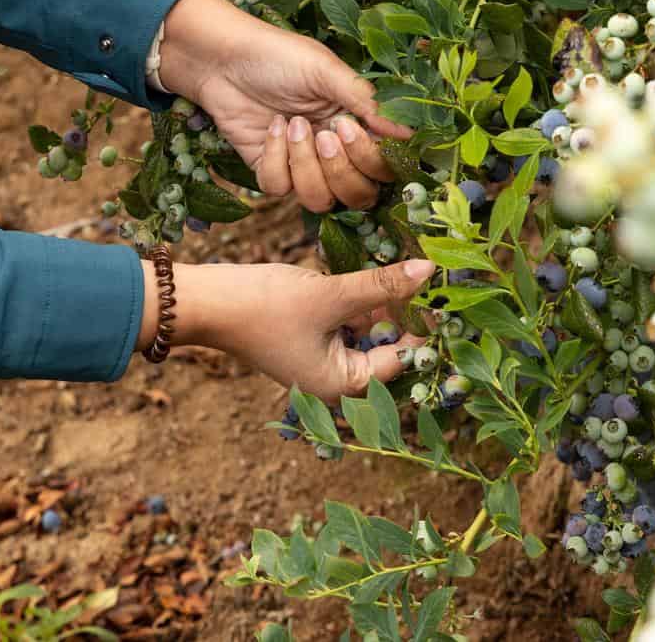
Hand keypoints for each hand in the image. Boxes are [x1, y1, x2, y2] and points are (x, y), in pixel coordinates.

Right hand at [137, 256, 434, 401]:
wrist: (206, 302)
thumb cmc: (265, 307)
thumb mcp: (331, 294)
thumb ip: (382, 286)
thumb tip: (429, 271)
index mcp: (344, 385)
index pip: (403, 358)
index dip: (425, 325)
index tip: (447, 291)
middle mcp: (336, 380)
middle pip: (389, 347)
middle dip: (407, 314)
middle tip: (431, 275)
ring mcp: (322, 358)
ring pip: (370, 331)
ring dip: (385, 304)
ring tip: (406, 268)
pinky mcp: (311, 336)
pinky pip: (349, 322)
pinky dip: (362, 301)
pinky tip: (374, 273)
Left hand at [159, 0, 411, 210]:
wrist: (223, 58)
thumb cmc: (278, 55)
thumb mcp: (326, 70)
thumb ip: (367, 102)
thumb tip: (410, 133)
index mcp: (358, 124)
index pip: (383, 166)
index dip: (372, 159)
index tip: (349, 127)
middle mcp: (335, 150)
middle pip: (358, 194)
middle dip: (341, 169)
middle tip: (324, 133)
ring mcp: (302, 164)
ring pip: (320, 200)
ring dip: (306, 165)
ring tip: (292, 124)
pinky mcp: (270, 171)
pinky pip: (280, 188)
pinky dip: (275, 159)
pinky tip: (271, 127)